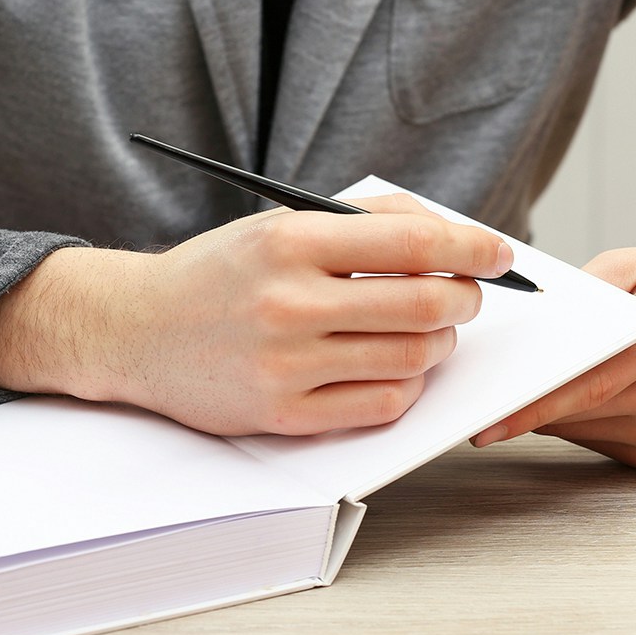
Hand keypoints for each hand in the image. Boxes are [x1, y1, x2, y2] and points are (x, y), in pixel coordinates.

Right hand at [0, 195, 515, 435]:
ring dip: (438, 343)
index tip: (498, 254)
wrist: (137, 329)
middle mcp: (288, 300)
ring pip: (409, 359)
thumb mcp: (280, 222)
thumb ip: (364, 220)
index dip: (471, 246)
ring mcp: (285, 363)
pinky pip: (379, 408)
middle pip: (423, 303)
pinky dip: (405, 389)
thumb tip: (450, 232)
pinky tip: (397, 369)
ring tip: (430, 331)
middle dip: (464, 299)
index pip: (413, 240)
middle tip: (468, 296)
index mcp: (291, 239)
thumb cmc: (222, 272)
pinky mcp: (281, 414)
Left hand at [472, 238, 635, 468]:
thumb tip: (536, 326)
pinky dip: (579, 419)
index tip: (488, 419)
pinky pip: (599, 441)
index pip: (584, 385)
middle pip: (575, 413)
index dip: (531, 405)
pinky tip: (580, 391)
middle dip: (525, 403)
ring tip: (526, 382)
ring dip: (549, 411)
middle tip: (482, 393)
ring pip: (581, 430)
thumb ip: (588, 289)